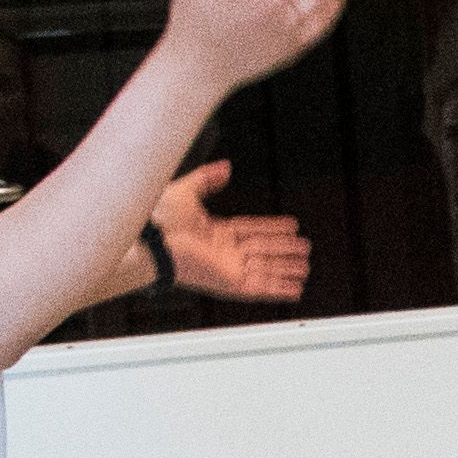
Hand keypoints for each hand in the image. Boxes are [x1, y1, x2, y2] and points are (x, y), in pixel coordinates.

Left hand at [154, 160, 309, 304]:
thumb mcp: (186, 190)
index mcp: (213, 233)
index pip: (251, 230)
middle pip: (262, 251)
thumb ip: (207, 179)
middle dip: (285, 250)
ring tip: (305, 268)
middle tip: (305, 248)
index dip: (272, 228)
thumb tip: (225, 168)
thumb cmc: (159, 219)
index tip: (291, 226)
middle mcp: (222, 253)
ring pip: (265, 269)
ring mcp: (227, 269)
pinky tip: (295, 289)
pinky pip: (260, 287)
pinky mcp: (230, 284)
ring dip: (286, 269)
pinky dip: (279, 289)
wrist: (152, 241)